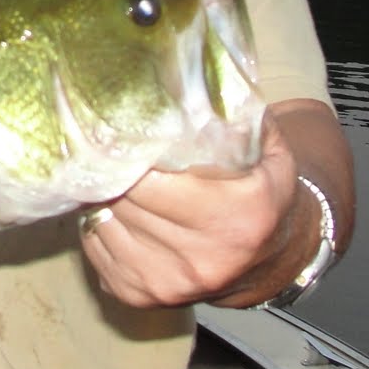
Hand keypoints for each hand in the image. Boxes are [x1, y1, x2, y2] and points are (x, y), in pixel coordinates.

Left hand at [79, 110, 312, 308]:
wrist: (273, 258)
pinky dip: (97, 223)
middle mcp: (201, 258)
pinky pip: (95, 248)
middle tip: (99, 142)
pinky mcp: (140, 297)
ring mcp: (168, 284)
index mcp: (233, 216)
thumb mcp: (269, 150)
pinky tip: (112, 205)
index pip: (150, 180)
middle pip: (123, 199)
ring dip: (98, 195)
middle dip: (107, 169)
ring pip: (103, 222)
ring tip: (107, 172)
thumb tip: (194, 70)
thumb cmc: (263, 191)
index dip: (127, 152)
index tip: (113, 129)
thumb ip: (236, 113)